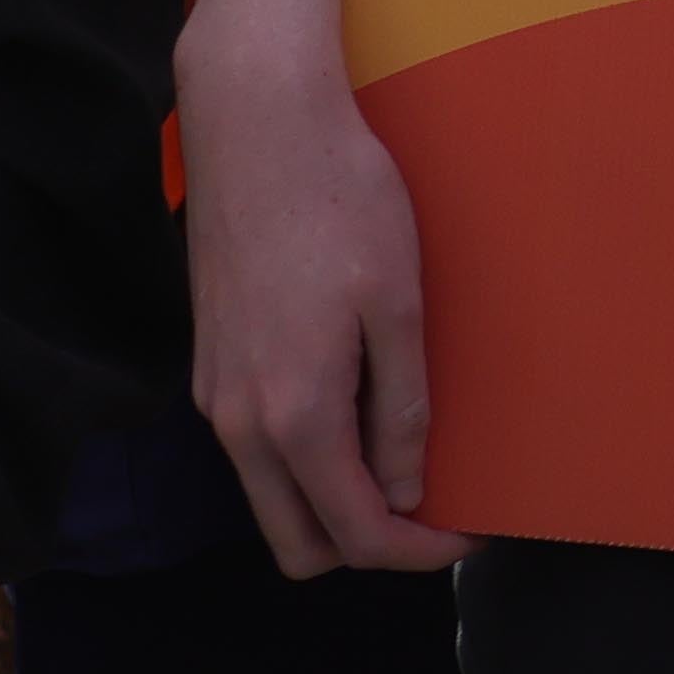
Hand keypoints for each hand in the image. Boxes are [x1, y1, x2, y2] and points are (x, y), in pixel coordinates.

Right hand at [180, 37, 461, 578]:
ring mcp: (214, 391)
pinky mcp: (209, 359)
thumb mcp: (396, 304)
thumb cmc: (337, 197)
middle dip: (366, 544)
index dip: (417, 553)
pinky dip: (303, 457)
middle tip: (431, 508)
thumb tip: (405, 491)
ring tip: (399, 452)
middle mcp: (239, 421)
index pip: (354, 533)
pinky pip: (254, 448)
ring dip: (331, 500)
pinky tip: (351, 404)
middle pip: (297, 543)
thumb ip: (399, 411)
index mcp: (293, 415)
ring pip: (271, 496)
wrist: (255, 120)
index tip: (464, 535)